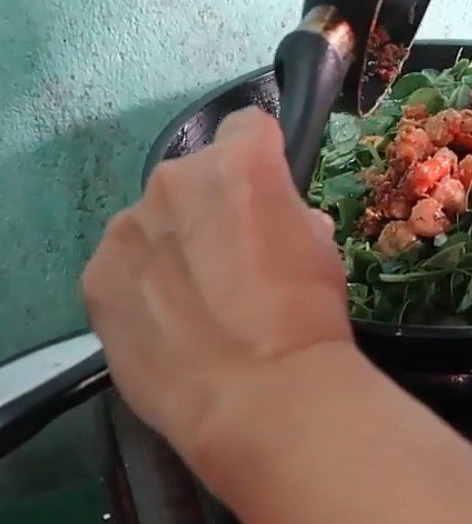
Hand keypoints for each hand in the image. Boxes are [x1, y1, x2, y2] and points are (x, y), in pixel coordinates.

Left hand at [82, 107, 351, 462]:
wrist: (262, 396)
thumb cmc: (307, 316)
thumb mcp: (322, 251)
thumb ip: (291, 218)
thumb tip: (280, 224)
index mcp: (241, 163)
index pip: (247, 127)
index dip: (260, 158)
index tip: (266, 195)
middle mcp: (177, 179)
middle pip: (194, 176)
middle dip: (212, 206)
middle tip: (231, 261)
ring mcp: (129, 226)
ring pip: (153, 220)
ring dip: (172, 244)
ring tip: (193, 301)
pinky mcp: (97, 275)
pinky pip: (123, 262)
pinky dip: (141, 282)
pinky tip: (164, 323)